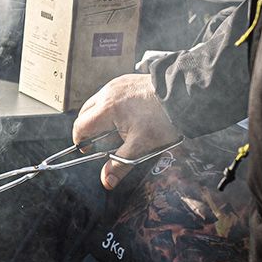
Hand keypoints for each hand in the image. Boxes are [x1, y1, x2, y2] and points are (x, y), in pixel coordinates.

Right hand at [72, 73, 179, 190]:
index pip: (81, 126)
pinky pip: (109, 95)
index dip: (81, 140)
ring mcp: (116, 84)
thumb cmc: (161, 120)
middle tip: (100, 142)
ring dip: (99, 117)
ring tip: (116, 129)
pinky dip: (111, 106)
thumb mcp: (141, 147)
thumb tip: (106, 181)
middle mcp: (107, 93)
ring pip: (96, 103)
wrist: (180, 95)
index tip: (88, 150)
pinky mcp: (125, 80)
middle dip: (88, 129)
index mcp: (106, 109)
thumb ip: (120, 164)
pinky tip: (126, 116)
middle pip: (85, 113)